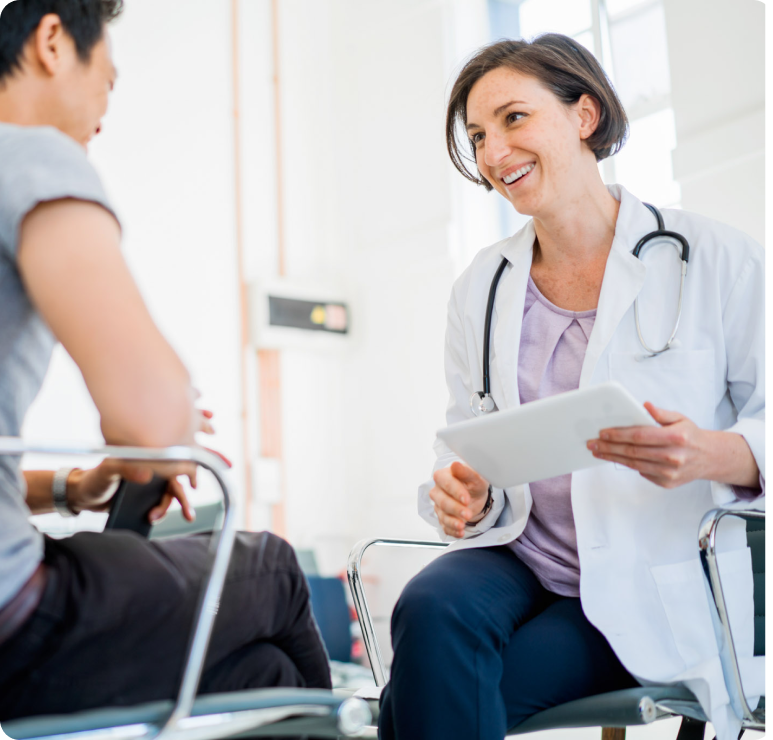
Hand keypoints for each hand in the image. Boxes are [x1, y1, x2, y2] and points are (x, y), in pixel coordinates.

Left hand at [67, 458, 196, 522]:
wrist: (81, 496)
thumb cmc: (94, 478)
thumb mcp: (108, 470)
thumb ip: (126, 469)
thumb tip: (148, 475)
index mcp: (146, 460)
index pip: (172, 463)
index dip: (188, 471)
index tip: (194, 486)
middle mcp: (150, 472)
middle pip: (174, 485)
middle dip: (184, 501)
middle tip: (188, 516)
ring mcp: (147, 487)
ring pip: (166, 498)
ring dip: (166, 510)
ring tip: (153, 519)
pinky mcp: (141, 501)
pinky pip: (155, 507)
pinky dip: (158, 514)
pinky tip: (152, 521)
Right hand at [430, 462, 489, 537]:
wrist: (476, 494)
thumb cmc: (473, 482)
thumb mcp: (475, 476)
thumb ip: (465, 471)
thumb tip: (455, 465)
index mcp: (443, 476)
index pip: (445, 483)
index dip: (455, 491)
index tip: (466, 499)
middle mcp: (438, 491)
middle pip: (442, 501)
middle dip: (455, 509)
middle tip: (468, 514)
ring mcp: (439, 505)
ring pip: (442, 515)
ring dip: (453, 522)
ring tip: (462, 525)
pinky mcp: (443, 518)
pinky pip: (444, 526)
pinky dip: (452, 531)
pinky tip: (460, 532)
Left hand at [586, 402, 756, 488]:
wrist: (709, 458)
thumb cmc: (690, 435)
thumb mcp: (680, 419)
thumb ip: (661, 413)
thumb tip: (644, 405)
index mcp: (676, 438)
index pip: (640, 436)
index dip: (618, 434)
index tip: (602, 432)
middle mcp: (673, 457)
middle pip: (633, 452)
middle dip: (609, 447)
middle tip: (592, 443)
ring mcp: (670, 473)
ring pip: (634, 465)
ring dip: (613, 458)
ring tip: (598, 451)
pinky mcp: (667, 483)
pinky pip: (642, 473)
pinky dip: (628, 465)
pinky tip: (616, 458)